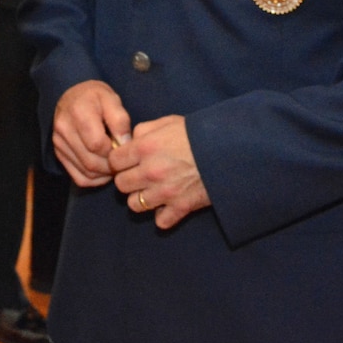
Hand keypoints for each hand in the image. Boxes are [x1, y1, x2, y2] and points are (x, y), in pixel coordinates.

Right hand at [52, 80, 131, 186]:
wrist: (72, 96)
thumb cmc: (95, 97)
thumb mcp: (111, 99)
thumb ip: (120, 120)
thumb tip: (125, 144)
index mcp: (78, 112)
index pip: (97, 144)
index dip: (114, 151)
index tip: (124, 147)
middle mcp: (64, 130)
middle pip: (91, 162)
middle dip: (111, 166)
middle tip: (123, 160)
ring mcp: (59, 144)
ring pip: (85, 172)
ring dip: (104, 174)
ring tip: (115, 164)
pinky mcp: (59, 154)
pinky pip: (79, 177)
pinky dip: (95, 179)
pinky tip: (104, 171)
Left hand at [108, 114, 210, 229]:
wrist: (228, 150)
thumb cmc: (198, 133)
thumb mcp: (168, 122)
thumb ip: (144, 130)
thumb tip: (130, 141)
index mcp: (145, 148)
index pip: (114, 161)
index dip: (119, 160)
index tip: (127, 160)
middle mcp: (151, 171)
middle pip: (121, 185)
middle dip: (128, 180)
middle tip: (140, 175)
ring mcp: (165, 192)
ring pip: (135, 205)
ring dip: (141, 199)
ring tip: (153, 190)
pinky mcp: (181, 207)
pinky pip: (161, 221)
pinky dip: (163, 215)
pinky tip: (168, 205)